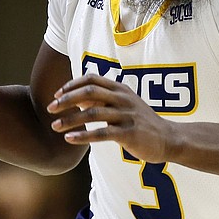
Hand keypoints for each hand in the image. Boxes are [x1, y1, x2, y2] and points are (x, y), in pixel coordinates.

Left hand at [46, 73, 173, 162]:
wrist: (168, 138)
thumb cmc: (141, 122)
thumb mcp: (123, 105)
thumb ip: (102, 100)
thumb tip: (76, 98)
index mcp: (120, 89)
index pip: (92, 79)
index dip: (72, 85)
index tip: (57, 94)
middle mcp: (123, 99)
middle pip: (89, 92)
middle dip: (66, 100)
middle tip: (50, 109)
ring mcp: (127, 115)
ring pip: (93, 113)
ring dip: (70, 119)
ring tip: (55, 126)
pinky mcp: (129, 133)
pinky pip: (102, 133)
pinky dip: (83, 136)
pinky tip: (70, 139)